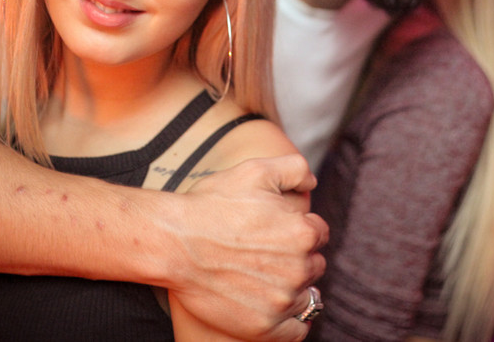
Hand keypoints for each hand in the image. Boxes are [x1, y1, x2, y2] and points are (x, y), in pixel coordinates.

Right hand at [168, 154, 328, 340]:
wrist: (174, 242)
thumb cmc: (211, 205)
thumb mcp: (254, 171)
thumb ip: (294, 169)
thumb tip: (312, 181)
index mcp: (302, 231)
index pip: (318, 233)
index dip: (299, 229)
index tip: (277, 232)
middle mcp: (299, 268)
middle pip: (314, 265)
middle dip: (296, 258)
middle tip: (267, 255)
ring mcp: (282, 300)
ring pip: (306, 296)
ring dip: (293, 288)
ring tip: (266, 280)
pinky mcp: (264, 326)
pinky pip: (296, 330)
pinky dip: (290, 322)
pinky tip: (273, 307)